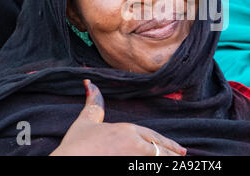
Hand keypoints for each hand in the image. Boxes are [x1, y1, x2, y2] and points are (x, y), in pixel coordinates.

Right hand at [50, 79, 186, 155]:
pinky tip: (164, 168)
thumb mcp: (85, 122)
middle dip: (172, 152)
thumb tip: (91, 83)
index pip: (153, 136)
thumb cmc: (75, 146)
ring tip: (178, 162)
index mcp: (127, 131)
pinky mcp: (131, 169)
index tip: (178, 147)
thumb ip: (94, 104)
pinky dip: (158, 166)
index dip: (166, 142)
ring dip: (168, 160)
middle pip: (159, 149)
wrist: (67, 162)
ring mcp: (133, 160)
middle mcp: (134, 145)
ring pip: (157, 159)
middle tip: (183, 155)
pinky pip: (149, 168)